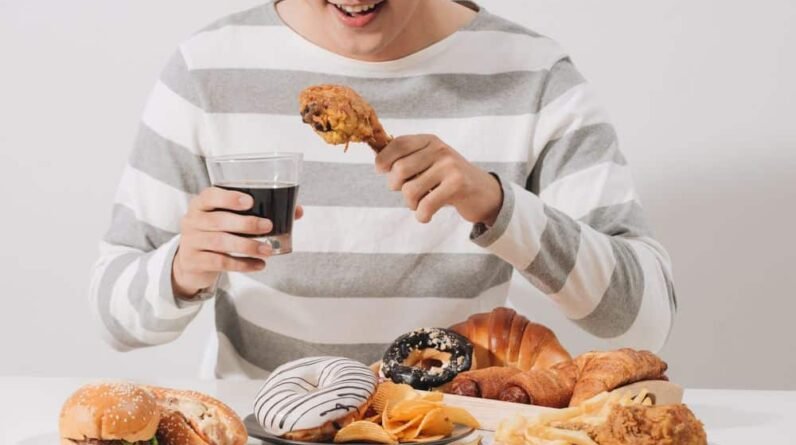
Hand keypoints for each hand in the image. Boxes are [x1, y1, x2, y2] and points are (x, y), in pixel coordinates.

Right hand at [172, 187, 303, 298]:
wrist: (191, 262)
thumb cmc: (218, 233)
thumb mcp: (230, 220)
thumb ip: (259, 212)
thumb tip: (297, 210)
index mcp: (201, 204)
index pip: (210, 196)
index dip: (229, 198)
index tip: (250, 202)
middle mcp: (192, 220)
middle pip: (218, 221)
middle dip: (246, 224)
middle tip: (268, 226)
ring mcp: (191, 242)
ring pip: (221, 243)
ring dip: (248, 246)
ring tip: (268, 250)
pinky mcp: (195, 261)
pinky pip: (221, 262)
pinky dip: (242, 264)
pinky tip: (259, 265)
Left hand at [375, 135, 502, 224]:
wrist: (484, 193)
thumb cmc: (449, 180)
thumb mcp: (431, 163)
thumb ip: (408, 160)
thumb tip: (378, 162)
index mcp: (430, 141)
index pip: (398, 144)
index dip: (383, 158)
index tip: (380, 170)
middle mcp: (439, 149)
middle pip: (399, 170)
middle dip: (397, 187)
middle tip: (409, 193)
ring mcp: (449, 166)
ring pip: (410, 190)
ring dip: (411, 204)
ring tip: (420, 204)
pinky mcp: (457, 185)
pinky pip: (425, 205)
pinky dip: (422, 215)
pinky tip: (426, 216)